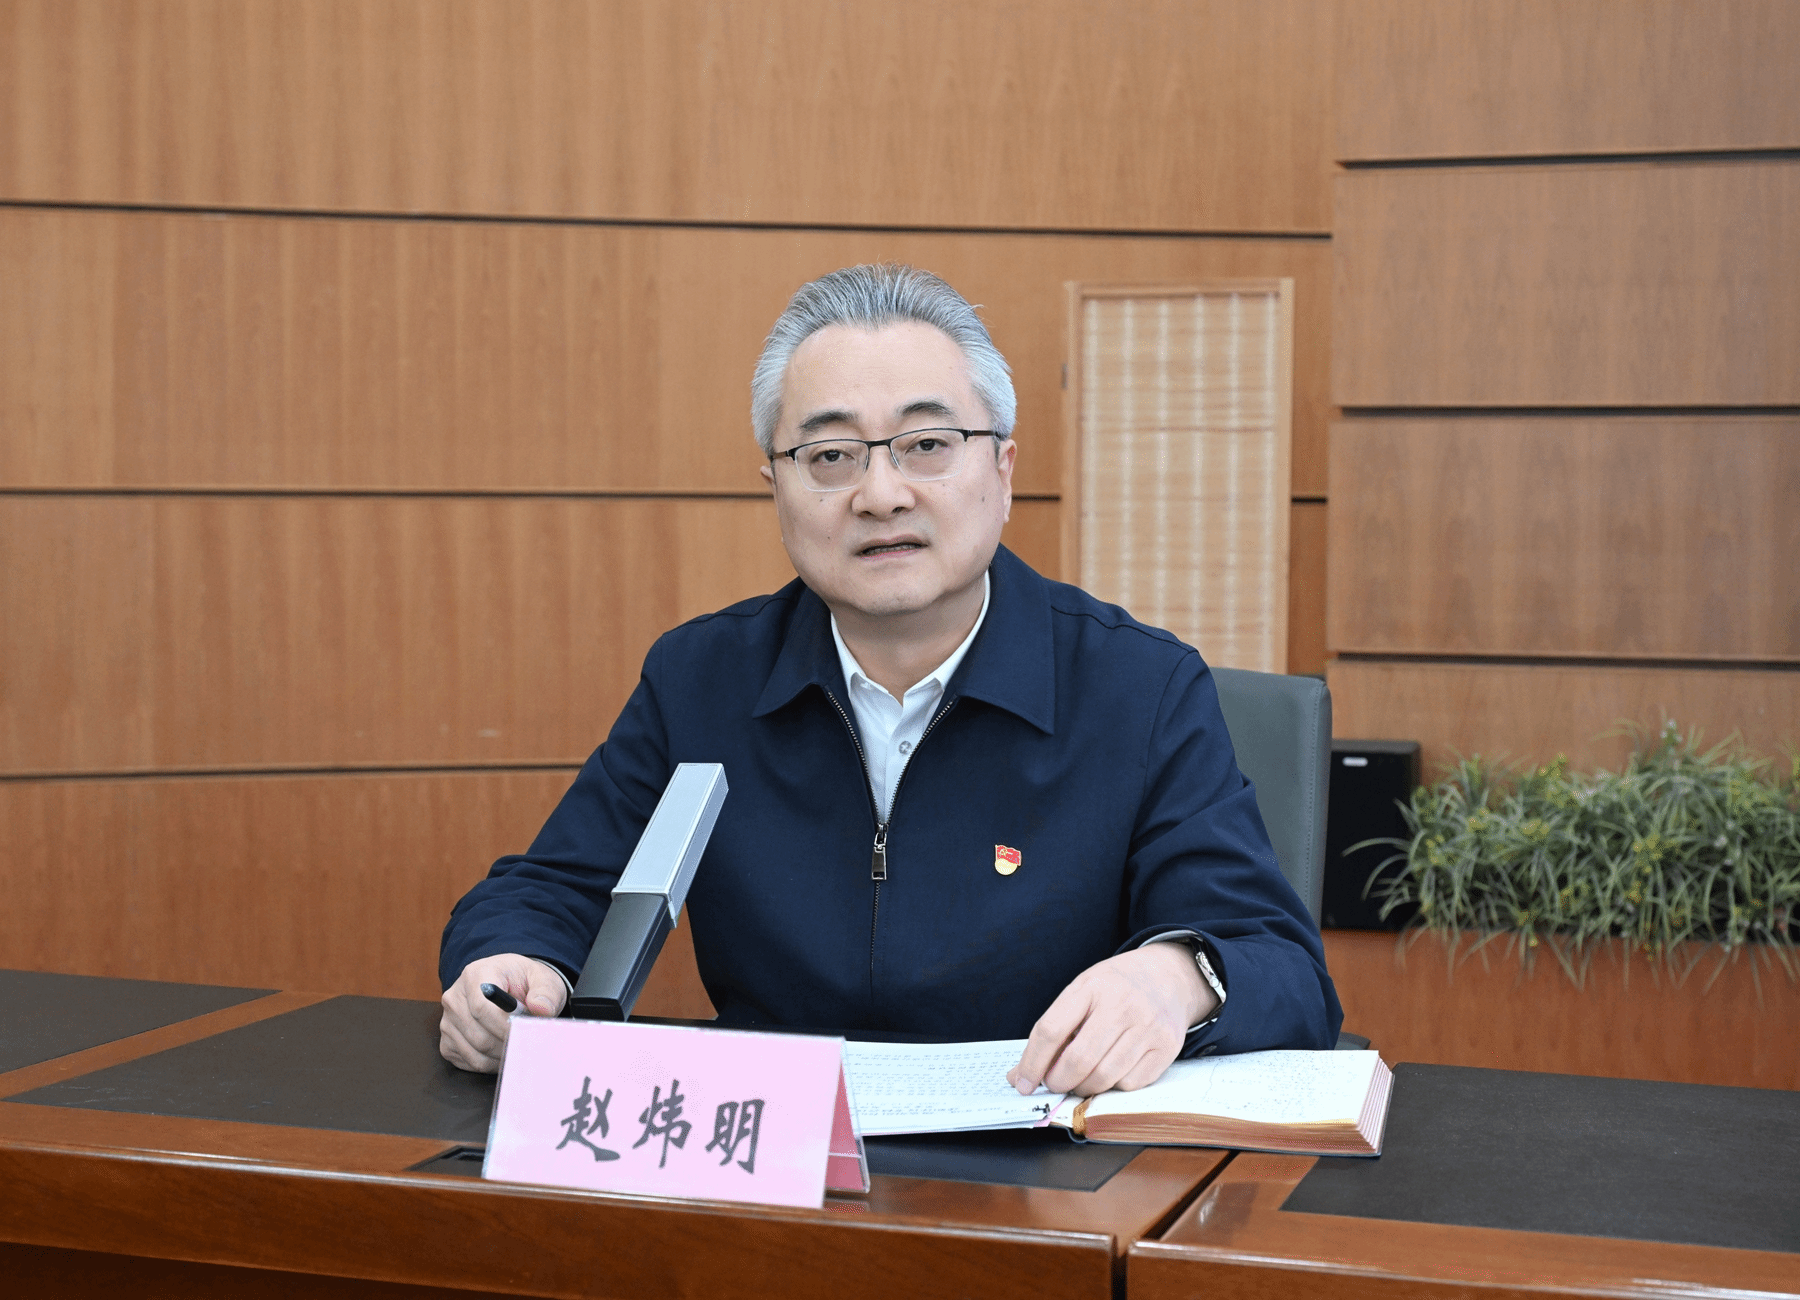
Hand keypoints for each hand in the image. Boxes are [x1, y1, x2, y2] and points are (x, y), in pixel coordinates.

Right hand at [439, 954, 567, 1072]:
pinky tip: (502, 1049)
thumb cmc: (525, 983)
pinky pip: (469, 1062)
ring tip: (516, 1043)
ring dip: (500, 1055)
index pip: (482, 1008)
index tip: (524, 1033)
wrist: (510, 986)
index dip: (504, 1026)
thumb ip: (545, 993)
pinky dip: (490, 1063)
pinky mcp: (447, 1041)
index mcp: (475, 975)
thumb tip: (541, 1009)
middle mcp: (455, 997)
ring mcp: (447, 1021)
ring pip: (474, 1052)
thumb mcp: (542, 979)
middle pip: (479, 1035)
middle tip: (526, 1040)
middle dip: (506, 1043)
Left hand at [1007, 942, 1216, 1096]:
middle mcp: (1122, 1005)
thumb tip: (1019, 1076)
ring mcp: (1148, 1026)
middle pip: (1078, 1060)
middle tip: (1054, 1083)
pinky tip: (1110, 1073)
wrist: (1167, 977)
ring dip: (1084, 1088)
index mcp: (1091, 987)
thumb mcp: (1081, 993)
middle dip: (1058, 1082)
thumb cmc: (1115, 989)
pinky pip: (1130, 1085)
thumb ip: (1051, 1030)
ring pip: (1104, 1078)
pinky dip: (1113, 1087)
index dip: (1032, 1062)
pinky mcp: (1167, 1047)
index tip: (1022, 1083)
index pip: (1051, 1030)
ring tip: (1081, 1079)